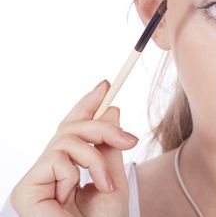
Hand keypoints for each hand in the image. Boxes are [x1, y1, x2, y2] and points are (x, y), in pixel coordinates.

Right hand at [10, 80, 138, 216]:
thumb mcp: (113, 177)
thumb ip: (109, 146)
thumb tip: (111, 109)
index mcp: (70, 169)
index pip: (73, 130)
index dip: (86, 106)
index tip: (104, 85)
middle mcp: (50, 172)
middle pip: (69, 129)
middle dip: (101, 127)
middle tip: (128, 140)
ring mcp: (36, 180)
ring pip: (65, 139)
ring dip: (94, 157)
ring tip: (104, 183)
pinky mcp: (25, 189)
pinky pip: (56, 158)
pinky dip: (77, 171)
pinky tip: (78, 193)